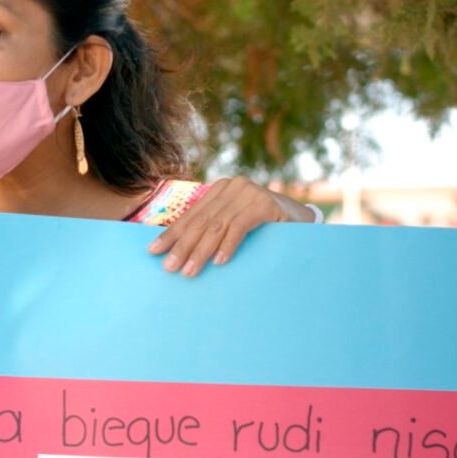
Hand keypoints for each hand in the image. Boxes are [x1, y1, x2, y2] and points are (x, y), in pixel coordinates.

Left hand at [147, 176, 312, 277]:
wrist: (303, 221)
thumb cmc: (264, 228)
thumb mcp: (234, 225)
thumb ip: (212, 229)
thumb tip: (180, 251)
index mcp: (219, 190)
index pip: (191, 216)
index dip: (172, 234)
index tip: (153, 252)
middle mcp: (232, 187)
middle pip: (201, 222)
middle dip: (183, 246)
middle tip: (169, 268)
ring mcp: (249, 193)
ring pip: (217, 226)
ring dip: (201, 251)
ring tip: (189, 271)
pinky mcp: (265, 204)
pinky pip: (240, 226)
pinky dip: (229, 245)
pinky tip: (219, 262)